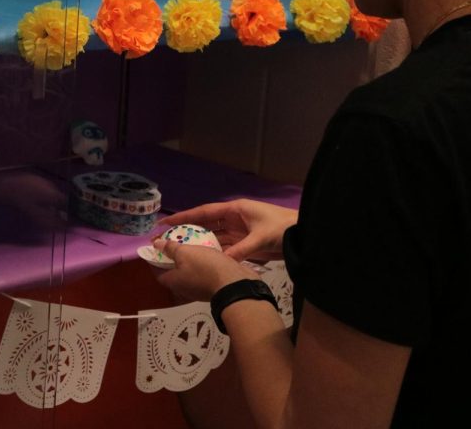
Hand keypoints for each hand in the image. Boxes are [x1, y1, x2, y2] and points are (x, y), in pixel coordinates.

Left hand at [153, 238, 258, 302]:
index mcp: (173, 281)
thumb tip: (155, 245)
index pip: (157, 271)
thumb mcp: (185, 253)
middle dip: (173, 257)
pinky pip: (203, 273)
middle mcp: (184, 288)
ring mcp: (199, 289)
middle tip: (174, 241)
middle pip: (174, 272)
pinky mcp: (213, 286)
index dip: (154, 259)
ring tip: (191, 243)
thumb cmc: (206, 267)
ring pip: (190, 272)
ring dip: (189, 259)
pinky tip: (207, 251)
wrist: (235, 283)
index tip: (156, 247)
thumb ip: (170, 249)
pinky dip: (202, 263)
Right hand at [162, 199, 296, 261]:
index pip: (204, 212)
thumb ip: (240, 249)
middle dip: (189, 231)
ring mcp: (239, 231)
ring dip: (201, 243)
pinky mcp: (245, 243)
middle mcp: (234, 219)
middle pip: (206, 224)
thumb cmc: (282, 228)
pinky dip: (215, 252)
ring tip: (182, 252)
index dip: (185, 216)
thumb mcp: (261, 238)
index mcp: (235, 209)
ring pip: (215, 237)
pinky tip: (204, 259)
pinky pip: (225, 247)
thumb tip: (222, 260)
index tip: (167, 222)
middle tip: (169, 239)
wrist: (303, 234)